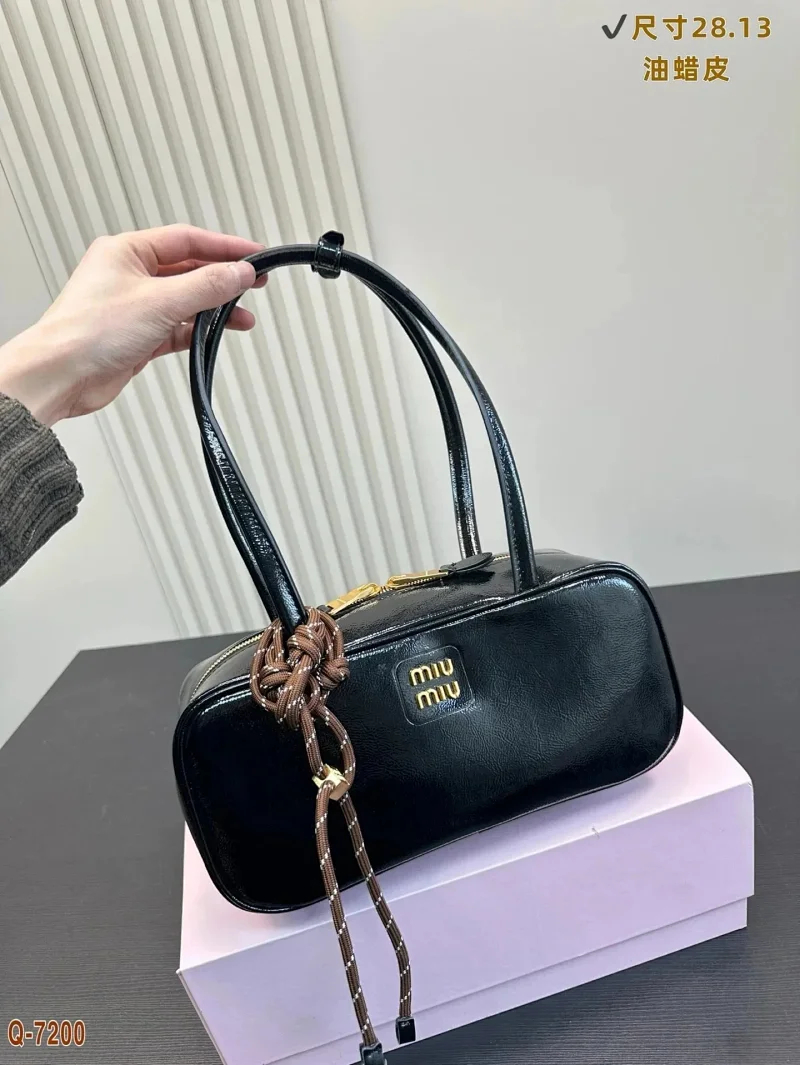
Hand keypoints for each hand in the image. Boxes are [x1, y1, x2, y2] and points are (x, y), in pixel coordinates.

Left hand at [0, 224, 265, 425]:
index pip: (187, 240)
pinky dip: (198, 331)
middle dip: (223, 278)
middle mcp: (130, 276)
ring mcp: (135, 307)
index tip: (254, 254)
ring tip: (242, 317)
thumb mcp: (160, 300)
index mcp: (127, 252)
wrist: (61, 376)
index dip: (225, 246)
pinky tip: (217, 334)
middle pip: (189, 270)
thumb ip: (206, 286)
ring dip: (214, 309)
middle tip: (255, 282)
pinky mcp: (139, 336)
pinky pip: (178, 328)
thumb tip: (239, 273)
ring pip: (186, 301)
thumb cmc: (88, 331)